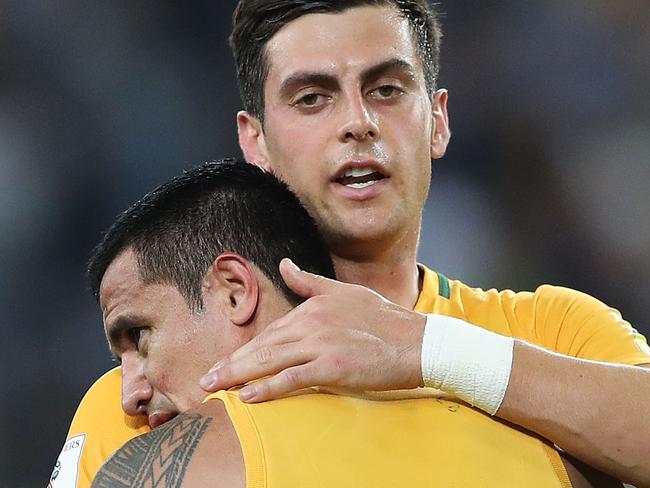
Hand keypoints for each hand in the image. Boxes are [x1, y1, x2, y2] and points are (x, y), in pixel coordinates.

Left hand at [200, 258, 425, 401]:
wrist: (416, 341)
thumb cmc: (383, 319)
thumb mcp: (344, 293)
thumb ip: (310, 282)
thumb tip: (285, 264)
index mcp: (312, 307)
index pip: (271, 331)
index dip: (246, 349)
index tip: (225, 362)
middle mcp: (312, 323)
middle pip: (263, 346)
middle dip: (231, 364)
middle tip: (205, 379)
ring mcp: (321, 344)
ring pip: (270, 361)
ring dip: (238, 375)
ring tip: (215, 387)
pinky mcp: (333, 367)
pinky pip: (292, 379)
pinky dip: (268, 388)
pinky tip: (248, 396)